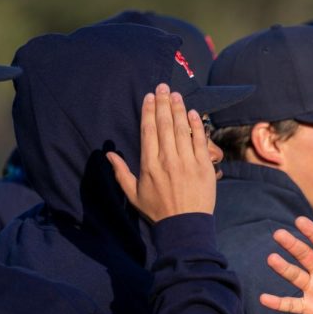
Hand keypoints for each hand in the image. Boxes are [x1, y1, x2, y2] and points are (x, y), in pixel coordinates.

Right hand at [107, 83, 216, 221]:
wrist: (185, 226)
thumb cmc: (157, 211)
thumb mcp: (133, 193)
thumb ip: (121, 172)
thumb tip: (108, 154)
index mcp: (149, 164)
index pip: (148, 131)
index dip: (149, 111)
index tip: (149, 97)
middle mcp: (168, 160)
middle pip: (165, 125)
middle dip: (163, 103)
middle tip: (163, 87)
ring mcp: (188, 162)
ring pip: (182, 130)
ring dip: (179, 109)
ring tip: (176, 94)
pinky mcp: (204, 167)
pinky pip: (200, 142)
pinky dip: (197, 126)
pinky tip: (193, 113)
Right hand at [260, 216, 312, 313]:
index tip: (300, 221)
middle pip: (306, 256)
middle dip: (293, 245)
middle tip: (278, 233)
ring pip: (296, 276)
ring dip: (283, 268)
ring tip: (271, 259)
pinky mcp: (310, 308)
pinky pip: (291, 304)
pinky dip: (278, 302)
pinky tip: (264, 298)